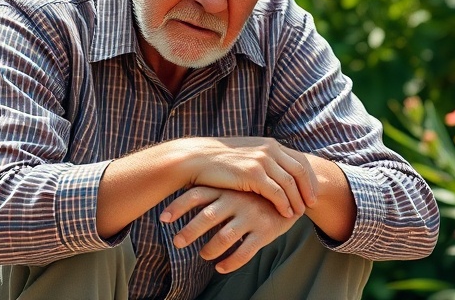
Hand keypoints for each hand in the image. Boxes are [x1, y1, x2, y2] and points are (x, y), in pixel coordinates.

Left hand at [160, 186, 298, 273]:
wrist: (292, 192)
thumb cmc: (252, 192)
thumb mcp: (233, 185)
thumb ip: (210, 190)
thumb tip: (177, 192)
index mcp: (226, 189)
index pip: (196, 195)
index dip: (178, 206)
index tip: (162, 219)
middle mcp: (237, 200)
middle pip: (208, 216)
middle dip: (190, 231)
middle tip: (177, 242)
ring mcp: (251, 216)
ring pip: (225, 236)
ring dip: (210, 249)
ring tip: (203, 255)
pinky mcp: (265, 231)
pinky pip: (245, 251)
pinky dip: (230, 262)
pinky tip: (220, 268)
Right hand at [180, 137, 317, 217]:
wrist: (196, 158)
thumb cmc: (219, 160)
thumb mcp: (246, 153)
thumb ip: (262, 158)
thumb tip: (275, 171)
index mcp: (269, 144)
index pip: (299, 160)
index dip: (309, 177)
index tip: (311, 191)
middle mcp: (269, 149)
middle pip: (300, 171)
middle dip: (308, 189)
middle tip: (312, 204)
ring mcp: (262, 161)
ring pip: (290, 184)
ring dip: (298, 200)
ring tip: (300, 213)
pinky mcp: (253, 174)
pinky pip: (277, 193)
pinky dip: (285, 204)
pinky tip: (286, 213)